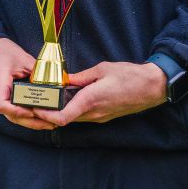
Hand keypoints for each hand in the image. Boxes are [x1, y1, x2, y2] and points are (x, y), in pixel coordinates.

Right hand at [0, 37, 58, 130]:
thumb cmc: (1, 51)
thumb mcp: (21, 57)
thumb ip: (35, 70)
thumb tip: (53, 81)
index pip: (1, 105)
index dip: (17, 111)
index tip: (32, 111)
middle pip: (10, 115)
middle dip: (30, 122)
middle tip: (49, 124)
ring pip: (12, 115)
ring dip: (29, 121)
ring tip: (48, 123)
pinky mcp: (1, 96)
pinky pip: (12, 109)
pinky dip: (24, 113)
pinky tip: (38, 115)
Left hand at [36, 61, 167, 125]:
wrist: (151, 87)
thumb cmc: (129, 76)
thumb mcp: (103, 69)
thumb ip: (82, 76)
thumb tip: (65, 80)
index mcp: (91, 100)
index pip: (63, 117)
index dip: (46, 116)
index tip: (36, 108)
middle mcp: (94, 113)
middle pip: (65, 119)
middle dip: (49, 113)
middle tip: (38, 102)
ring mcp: (100, 117)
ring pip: (74, 119)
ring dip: (61, 112)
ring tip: (51, 100)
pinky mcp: (105, 117)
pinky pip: (84, 117)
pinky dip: (73, 110)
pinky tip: (70, 100)